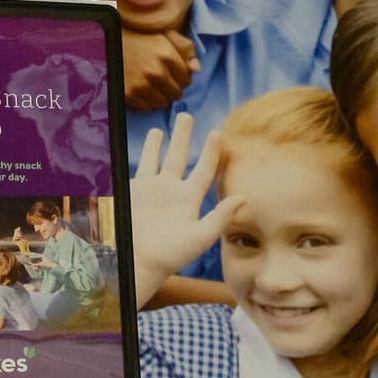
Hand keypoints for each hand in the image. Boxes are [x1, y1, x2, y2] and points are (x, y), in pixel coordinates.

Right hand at [122, 26, 196, 111]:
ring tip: (150, 83)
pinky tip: (140, 89)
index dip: (180, 76)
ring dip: (159, 96)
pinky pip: (147, 108)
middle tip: (161, 79)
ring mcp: (141, 85)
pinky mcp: (129, 95)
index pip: (187, 80)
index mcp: (167, 56)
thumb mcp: (165, 36)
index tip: (171, 72)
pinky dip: (146, 101)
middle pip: (177, 94)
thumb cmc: (140, 39)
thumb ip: (185, 49)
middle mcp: (156, 72)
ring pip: (163, 103)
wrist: (109, 42)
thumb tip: (196, 69)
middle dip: (172, 88)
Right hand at [126, 114, 228, 304]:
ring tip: (166, 124)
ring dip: (162, 141)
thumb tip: (244, 198)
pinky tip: (146, 139)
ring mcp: (152, 189)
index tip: (218, 132)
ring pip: (159, 158)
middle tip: (187, 115)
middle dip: (184, 136)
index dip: (212, 152)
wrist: (139, 262)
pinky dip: (143, 152)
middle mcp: (172, 191)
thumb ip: (220, 217)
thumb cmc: (171, 255)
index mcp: (189, 199)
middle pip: (180, 156)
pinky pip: (140, 165)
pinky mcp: (134, 190)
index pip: (205, 170)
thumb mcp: (200, 237)